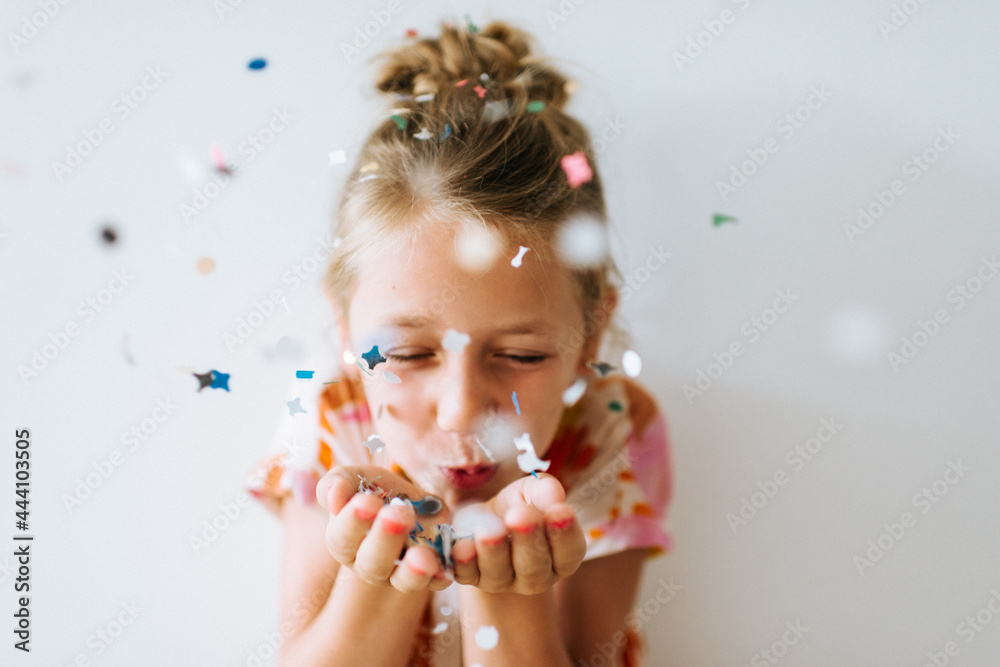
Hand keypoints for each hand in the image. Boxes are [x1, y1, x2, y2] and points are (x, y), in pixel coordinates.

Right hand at [315, 465, 452, 593]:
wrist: (414, 499)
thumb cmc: (375, 490)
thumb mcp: (355, 478)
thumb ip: (337, 483)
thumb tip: (333, 494)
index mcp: (345, 542)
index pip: (342, 538)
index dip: (353, 521)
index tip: (369, 501)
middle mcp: (369, 564)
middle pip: (372, 563)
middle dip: (385, 540)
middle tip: (398, 514)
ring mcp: (399, 573)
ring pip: (403, 580)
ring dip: (413, 571)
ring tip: (424, 557)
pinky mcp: (430, 573)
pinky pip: (436, 582)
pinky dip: (441, 577)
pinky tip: (446, 571)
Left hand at [449, 473, 586, 594]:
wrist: (480, 519)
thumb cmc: (516, 506)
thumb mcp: (531, 492)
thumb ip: (544, 491)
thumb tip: (554, 493)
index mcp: (560, 556)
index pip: (569, 552)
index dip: (565, 534)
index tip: (560, 511)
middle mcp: (536, 576)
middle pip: (535, 566)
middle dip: (527, 539)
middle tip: (520, 516)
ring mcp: (502, 582)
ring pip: (500, 573)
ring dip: (494, 550)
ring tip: (488, 530)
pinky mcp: (472, 579)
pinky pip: (467, 574)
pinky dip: (464, 562)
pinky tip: (461, 547)